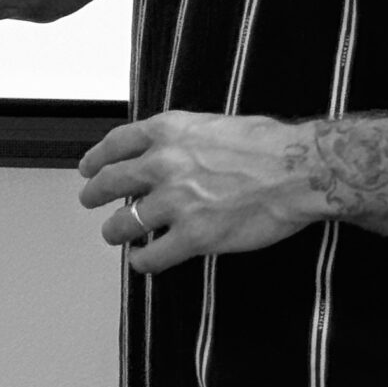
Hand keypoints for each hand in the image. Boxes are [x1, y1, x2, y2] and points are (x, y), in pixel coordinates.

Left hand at [77, 109, 330, 272]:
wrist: (299, 170)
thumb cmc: (268, 144)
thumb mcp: (214, 125)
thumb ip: (184, 139)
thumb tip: (170, 153)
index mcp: (168, 131)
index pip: (116, 144)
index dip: (97, 158)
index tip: (88, 167)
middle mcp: (163, 164)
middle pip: (110, 182)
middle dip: (94, 194)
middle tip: (89, 200)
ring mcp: (175, 202)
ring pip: (124, 223)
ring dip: (114, 231)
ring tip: (114, 235)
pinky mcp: (193, 236)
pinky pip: (152, 256)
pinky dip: (143, 261)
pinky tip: (143, 261)